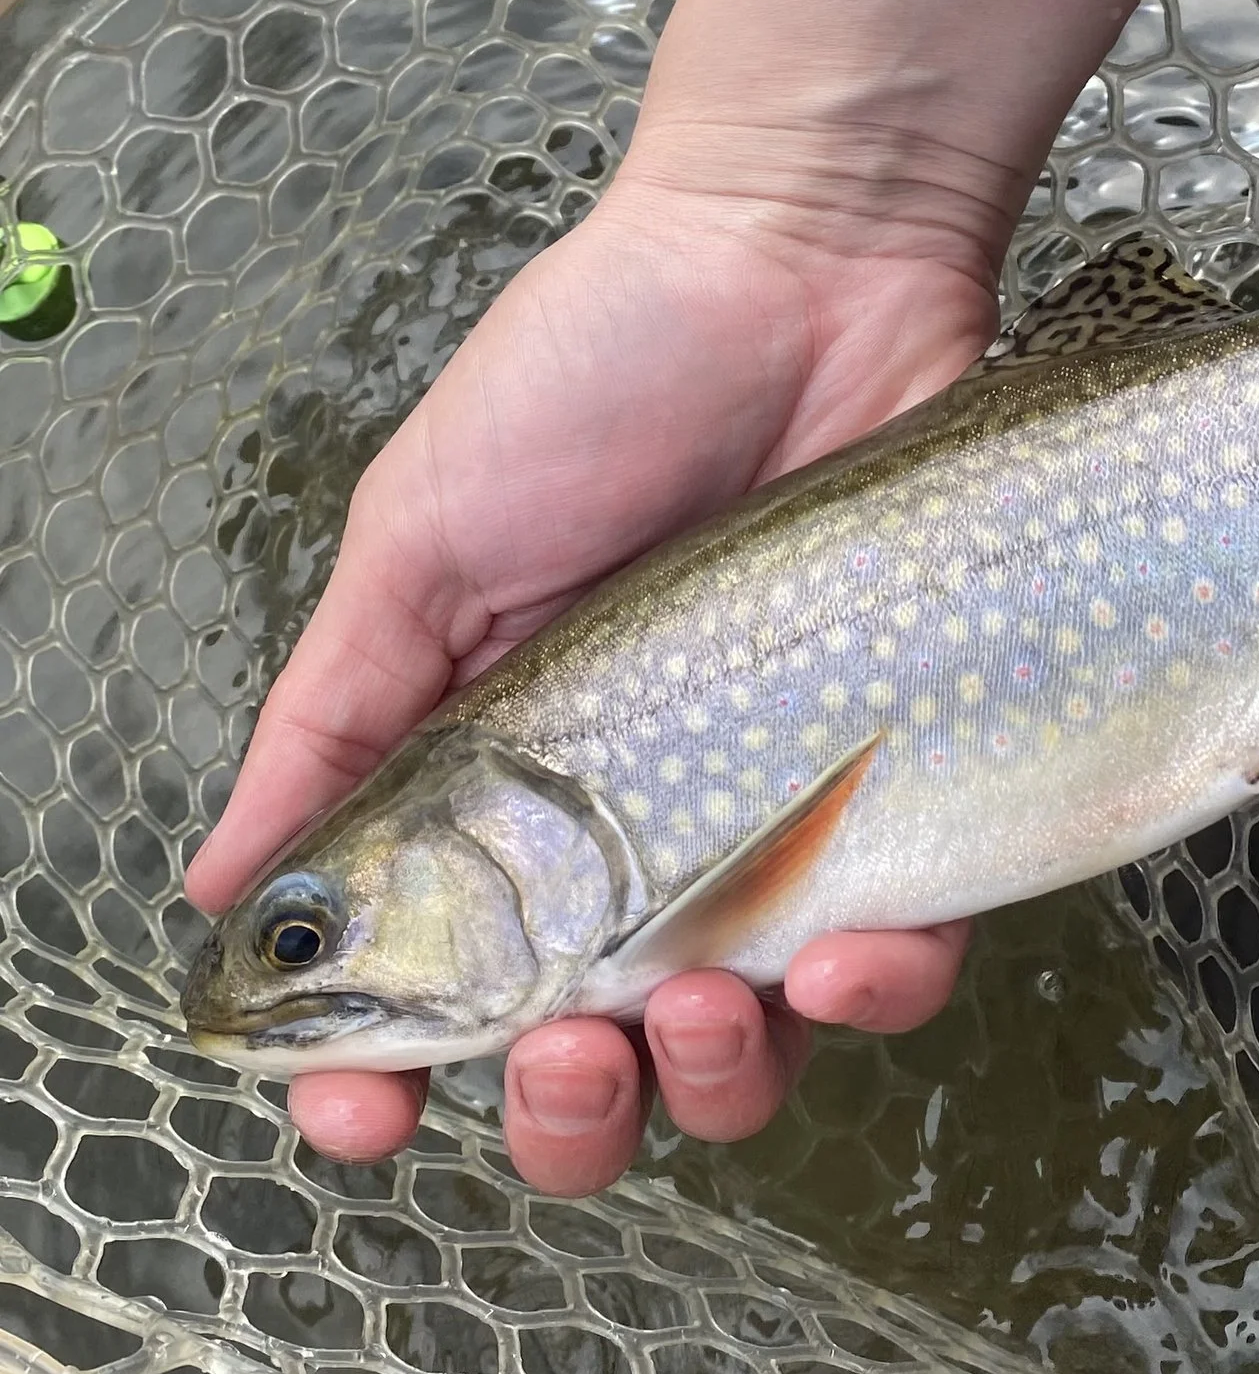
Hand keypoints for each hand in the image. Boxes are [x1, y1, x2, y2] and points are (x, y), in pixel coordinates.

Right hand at [184, 126, 1004, 1193]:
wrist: (811, 260)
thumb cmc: (606, 373)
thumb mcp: (427, 537)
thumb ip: (338, 717)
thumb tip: (230, 894)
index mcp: (503, 785)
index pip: (439, 982)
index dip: (392, 1076)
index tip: (369, 1113)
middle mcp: (642, 824)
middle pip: (600, 1051)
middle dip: (572, 1108)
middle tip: (568, 1054)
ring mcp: (783, 810)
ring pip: (756, 1038)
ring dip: (717, 1077)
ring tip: (700, 1011)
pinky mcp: (912, 779)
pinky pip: (908, 948)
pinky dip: (876, 989)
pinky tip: (842, 958)